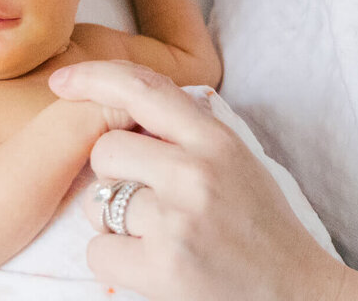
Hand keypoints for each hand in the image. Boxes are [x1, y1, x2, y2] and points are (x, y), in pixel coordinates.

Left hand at [49, 61, 344, 300]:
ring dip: (112, 222)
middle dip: (112, 174)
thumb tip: (123, 101)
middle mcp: (196, 172)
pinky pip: (98, 250)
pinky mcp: (162, 266)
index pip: (143, 89)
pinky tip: (151, 264)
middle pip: (105, 150)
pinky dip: (115, 261)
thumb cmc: (261, 227)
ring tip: (155, 235)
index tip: (62, 80)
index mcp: (216, 140)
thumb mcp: (236, 160)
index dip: (94, 78)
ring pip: (96, 203)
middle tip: (145, 198)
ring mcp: (177, 220)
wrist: (296, 292)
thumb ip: (187, 131)